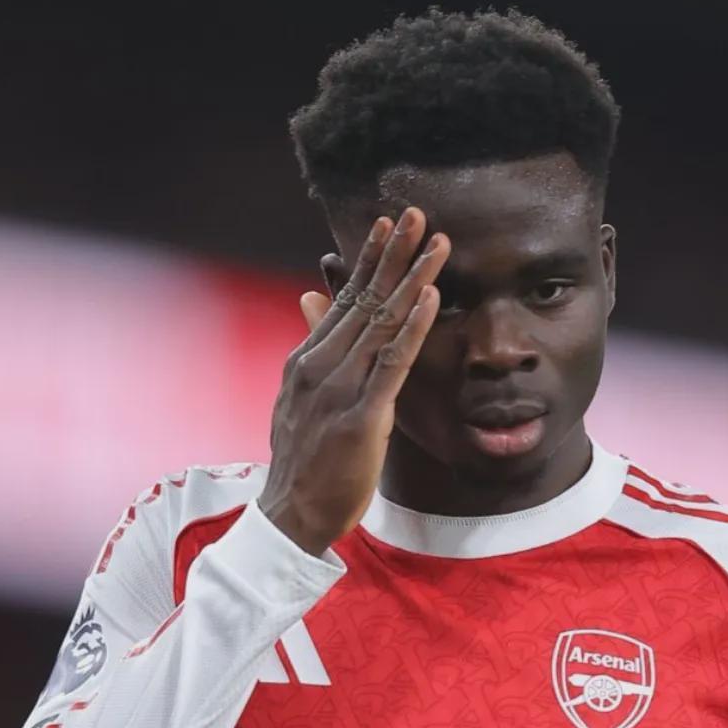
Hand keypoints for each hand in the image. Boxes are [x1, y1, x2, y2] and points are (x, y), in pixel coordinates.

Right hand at [258, 207, 449, 555]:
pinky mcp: (361, 416)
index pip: (343, 299)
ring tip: (437, 244)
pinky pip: (392, 363)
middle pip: (363, 299)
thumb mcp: (301, 396)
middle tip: (417, 213)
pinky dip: (413, 327)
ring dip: (412, 279)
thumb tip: (311, 297)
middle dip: (393, 254)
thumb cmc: (304, 460)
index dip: (369, 260)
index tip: (389, 225)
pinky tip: (432, 298)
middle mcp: (320, 364)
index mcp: (308, 359)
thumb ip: (313, 346)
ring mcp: (339, 388)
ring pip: (381, 322)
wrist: (290, 514)